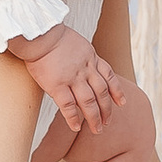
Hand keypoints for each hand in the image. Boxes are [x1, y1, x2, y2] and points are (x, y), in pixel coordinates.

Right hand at [14, 20, 122, 134]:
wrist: (39, 32)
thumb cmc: (50, 34)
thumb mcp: (76, 41)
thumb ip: (81, 54)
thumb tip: (79, 63)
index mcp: (91, 57)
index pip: (109, 76)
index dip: (117, 91)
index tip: (122, 103)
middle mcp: (85, 69)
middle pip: (102, 92)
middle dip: (107, 109)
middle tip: (107, 122)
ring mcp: (72, 77)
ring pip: (89, 102)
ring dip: (94, 117)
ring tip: (97, 130)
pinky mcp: (57, 84)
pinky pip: (68, 105)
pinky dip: (73, 117)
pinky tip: (75, 127)